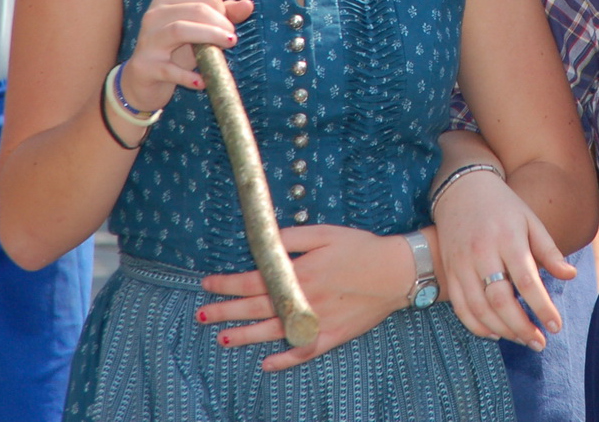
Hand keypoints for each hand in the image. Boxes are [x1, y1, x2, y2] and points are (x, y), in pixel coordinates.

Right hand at [123, 0, 253, 111]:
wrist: (144, 81)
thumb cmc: (176, 51)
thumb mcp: (199, 31)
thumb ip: (223, 17)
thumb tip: (248, 5)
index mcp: (166, 0)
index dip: (223, 12)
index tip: (229, 28)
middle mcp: (153, 15)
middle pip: (196, 10)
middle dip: (220, 24)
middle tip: (232, 40)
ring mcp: (147, 41)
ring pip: (180, 30)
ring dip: (209, 38)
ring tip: (227, 46)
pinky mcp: (145, 66)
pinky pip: (170, 69)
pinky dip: (189, 76)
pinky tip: (202, 82)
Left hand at [198, 224, 412, 370]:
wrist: (396, 271)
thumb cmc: (361, 248)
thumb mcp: (324, 233)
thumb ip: (291, 238)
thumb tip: (264, 243)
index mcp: (300, 272)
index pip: (254, 279)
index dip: (228, 283)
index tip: (208, 283)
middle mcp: (304, 299)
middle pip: (256, 308)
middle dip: (225, 311)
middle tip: (202, 314)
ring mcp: (317, 321)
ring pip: (274, 332)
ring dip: (246, 336)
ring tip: (223, 338)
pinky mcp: (332, 336)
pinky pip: (304, 352)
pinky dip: (285, 361)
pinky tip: (267, 364)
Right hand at [431, 168, 572, 348]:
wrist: (461, 187)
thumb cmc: (503, 206)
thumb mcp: (530, 220)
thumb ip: (549, 251)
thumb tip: (571, 276)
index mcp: (508, 238)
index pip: (526, 281)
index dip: (542, 307)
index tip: (556, 326)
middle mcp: (482, 252)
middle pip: (500, 300)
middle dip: (521, 327)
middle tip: (539, 343)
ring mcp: (461, 263)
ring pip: (479, 308)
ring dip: (502, 330)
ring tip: (522, 339)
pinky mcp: (449, 270)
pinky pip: (460, 307)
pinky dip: (477, 325)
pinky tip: (495, 333)